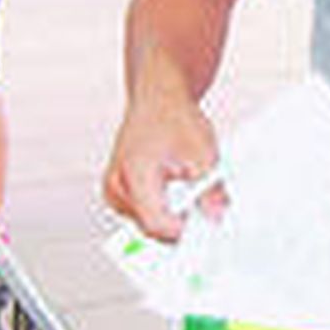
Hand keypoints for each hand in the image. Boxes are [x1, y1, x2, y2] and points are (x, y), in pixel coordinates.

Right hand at [103, 96, 220, 242]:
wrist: (157, 98)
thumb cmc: (172, 116)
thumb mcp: (203, 152)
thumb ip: (210, 190)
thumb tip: (215, 216)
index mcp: (133, 174)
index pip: (156, 224)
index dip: (184, 231)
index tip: (207, 230)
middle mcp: (116, 186)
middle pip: (151, 227)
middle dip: (180, 221)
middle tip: (203, 207)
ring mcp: (113, 191)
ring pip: (148, 222)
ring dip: (171, 213)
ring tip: (185, 185)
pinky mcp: (118, 192)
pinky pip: (143, 212)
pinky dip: (163, 206)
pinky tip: (175, 187)